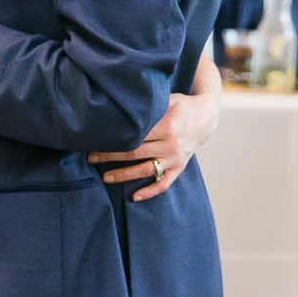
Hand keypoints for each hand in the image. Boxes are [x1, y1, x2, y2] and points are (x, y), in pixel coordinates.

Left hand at [88, 70, 221, 201]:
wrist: (206, 117)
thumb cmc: (181, 105)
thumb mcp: (166, 99)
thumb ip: (147, 105)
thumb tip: (119, 105)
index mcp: (166, 125)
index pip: (134, 135)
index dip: (113, 139)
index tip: (96, 140)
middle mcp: (170, 144)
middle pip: (135, 153)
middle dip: (111, 156)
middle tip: (92, 158)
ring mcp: (175, 158)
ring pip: (145, 170)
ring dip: (124, 175)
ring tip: (105, 177)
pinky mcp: (179, 167)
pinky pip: (164, 183)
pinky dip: (150, 192)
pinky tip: (134, 197)